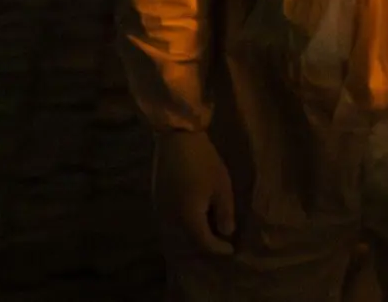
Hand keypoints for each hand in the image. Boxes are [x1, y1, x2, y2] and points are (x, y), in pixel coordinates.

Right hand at [153, 131, 234, 255]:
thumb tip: (226, 233)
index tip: (231, 249)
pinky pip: (171, 221)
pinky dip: (185, 224)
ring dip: (194, 235)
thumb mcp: (221, 187)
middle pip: (188, 241)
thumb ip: (224, 213)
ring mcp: (161, 210)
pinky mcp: (157, 200)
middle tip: (221, 242)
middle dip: (206, 244)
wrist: (176, 139)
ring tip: (210, 230)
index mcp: (187, 218)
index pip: (204, 243)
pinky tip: (196, 217)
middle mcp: (170, 219)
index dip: (218, 249)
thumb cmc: (203, 162)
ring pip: (178, 232)